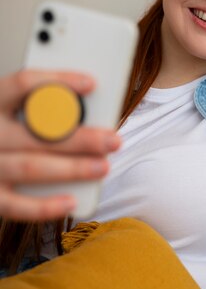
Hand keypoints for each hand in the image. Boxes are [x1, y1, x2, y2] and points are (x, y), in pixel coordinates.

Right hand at [0, 70, 120, 220]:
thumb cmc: (5, 136)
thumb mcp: (13, 114)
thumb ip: (39, 112)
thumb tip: (89, 113)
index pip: (23, 84)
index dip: (58, 82)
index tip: (91, 84)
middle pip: (36, 132)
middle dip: (80, 137)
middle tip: (112, 140)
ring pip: (31, 167)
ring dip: (72, 168)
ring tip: (102, 167)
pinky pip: (16, 205)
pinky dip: (45, 206)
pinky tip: (72, 201)